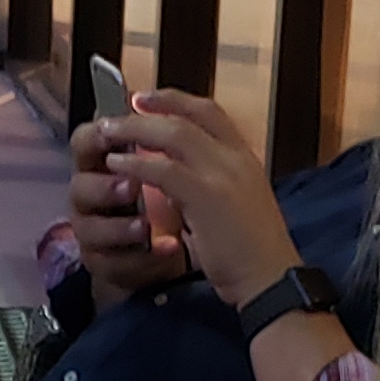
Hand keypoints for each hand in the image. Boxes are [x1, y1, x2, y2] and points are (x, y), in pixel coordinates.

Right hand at [69, 115, 186, 308]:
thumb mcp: (168, 164)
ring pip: (92, 229)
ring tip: (147, 226)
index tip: (114, 131)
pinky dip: (144, 257)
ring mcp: (95, 233)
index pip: (85, 141)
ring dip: (120, 226)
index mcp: (103, 163)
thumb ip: (158, 137)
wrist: (176, 251)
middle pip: (79, 186)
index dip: (95, 135)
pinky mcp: (108, 265)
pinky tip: (170, 249)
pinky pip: (117, 263)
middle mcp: (90, 196)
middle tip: (132, 186)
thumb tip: (158, 100)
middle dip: (105, 186)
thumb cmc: (167, 199)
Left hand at [103, 90, 298, 308]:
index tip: (147, 99)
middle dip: (148, 109)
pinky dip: (137, 163)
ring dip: (135, 130)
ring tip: (107, 133)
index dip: (176, 100)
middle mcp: (236, 159)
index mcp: (244, 159)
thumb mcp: (232, 209)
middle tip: (117, 112)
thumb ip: (204, 189)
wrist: (272, 280)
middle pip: (188, 116)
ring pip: (174, 133)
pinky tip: (118, 164)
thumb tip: (171, 186)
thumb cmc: (252, 254)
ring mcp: (224, 174)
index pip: (210, 113)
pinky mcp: (207, 196)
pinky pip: (164, 169)